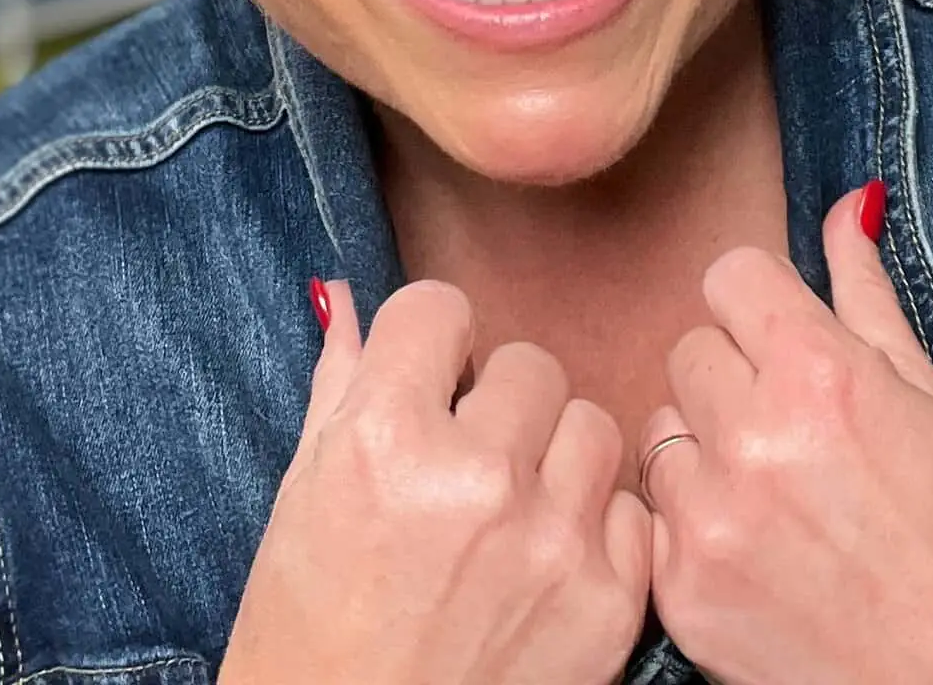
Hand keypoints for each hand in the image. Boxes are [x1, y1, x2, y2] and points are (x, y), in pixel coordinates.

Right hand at [221, 278, 651, 684]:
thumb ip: (341, 385)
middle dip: (495, 402)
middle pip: (528, 363)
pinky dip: (593, 527)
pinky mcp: (608, 603)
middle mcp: (476, 479)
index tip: (427, 379)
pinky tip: (545, 560)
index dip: (430, 343)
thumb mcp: (303, 499)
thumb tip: (348, 295)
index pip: (440, 307)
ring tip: (512, 506)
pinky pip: (628, 507)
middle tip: (466, 459)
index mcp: (384, 440)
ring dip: (553, 454)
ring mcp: (551, 542)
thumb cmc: (308, 636)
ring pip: (590, 422)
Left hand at [637, 185, 932, 684]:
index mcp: (818, 373)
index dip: (762, 309)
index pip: (728, 277)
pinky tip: (758, 554)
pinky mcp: (683, 594)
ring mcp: (711, 522)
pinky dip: (691, 530)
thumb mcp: (927, 394)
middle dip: (736, 381)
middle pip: (690, 351)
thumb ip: (865, 290)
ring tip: (778, 499)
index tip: (789, 345)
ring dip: (705, 454)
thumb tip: (850, 200)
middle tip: (797, 434)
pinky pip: (651, 518)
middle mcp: (753, 439)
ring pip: (660, 432)